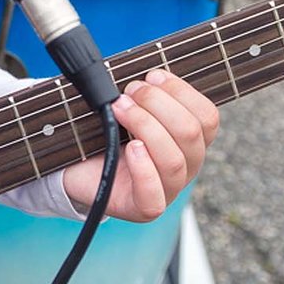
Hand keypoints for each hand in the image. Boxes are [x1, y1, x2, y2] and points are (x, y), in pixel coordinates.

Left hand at [57, 70, 219, 221]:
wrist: (76, 166)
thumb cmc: (105, 132)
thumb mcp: (128, 106)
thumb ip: (143, 91)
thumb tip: (149, 76)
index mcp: (190, 140)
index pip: (207, 117)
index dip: (181, 92)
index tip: (151, 76)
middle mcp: (186, 166)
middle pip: (191, 134)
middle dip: (157, 103)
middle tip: (127, 93)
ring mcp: (167, 190)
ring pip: (174, 160)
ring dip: (145, 126)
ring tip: (119, 110)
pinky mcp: (144, 207)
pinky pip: (155, 196)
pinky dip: (143, 168)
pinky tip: (130, 148)